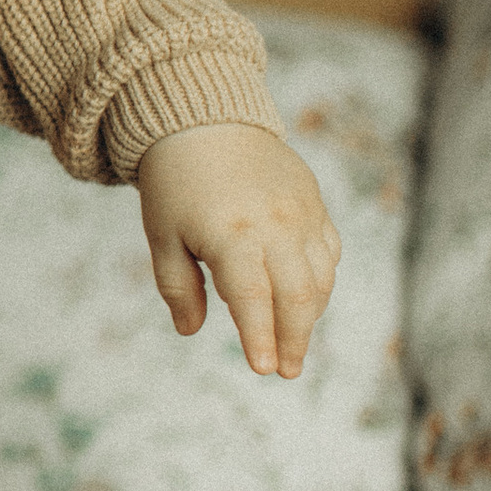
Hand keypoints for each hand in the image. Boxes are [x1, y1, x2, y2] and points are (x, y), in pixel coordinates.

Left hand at [135, 123, 340, 378]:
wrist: (204, 119)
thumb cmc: (175, 182)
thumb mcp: (162, 234)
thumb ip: (177, 286)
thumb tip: (190, 330)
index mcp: (232, 235)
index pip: (254, 299)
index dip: (260, 338)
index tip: (263, 369)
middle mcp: (275, 225)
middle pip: (298, 296)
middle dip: (294, 340)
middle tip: (285, 371)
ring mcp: (301, 213)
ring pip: (320, 278)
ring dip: (310, 316)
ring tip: (293, 345)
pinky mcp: (314, 203)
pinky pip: (328, 252)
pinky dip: (321, 281)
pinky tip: (305, 301)